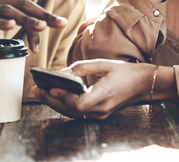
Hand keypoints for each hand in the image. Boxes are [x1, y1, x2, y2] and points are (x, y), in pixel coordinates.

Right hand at [0, 0, 66, 52]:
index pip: (25, 6)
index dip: (43, 14)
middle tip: (61, 23)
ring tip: (42, 26)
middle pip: (24, 6)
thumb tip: (14, 24)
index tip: (59, 23)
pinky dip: (0, 21)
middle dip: (44, 15)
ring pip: (9, 12)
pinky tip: (11, 25)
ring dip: (27, 19)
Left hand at [31, 59, 154, 119]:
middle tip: (36, 89)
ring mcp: (100, 114)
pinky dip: (64, 105)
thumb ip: (82, 68)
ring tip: (40, 92)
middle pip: (71, 110)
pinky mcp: (98, 114)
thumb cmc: (125, 72)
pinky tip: (54, 96)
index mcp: (104, 95)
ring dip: (55, 103)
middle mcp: (101, 109)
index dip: (64, 97)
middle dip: (51, 100)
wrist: (143, 85)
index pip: (80, 103)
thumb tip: (62, 73)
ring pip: (72, 112)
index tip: (51, 87)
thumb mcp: (104, 64)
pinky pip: (77, 112)